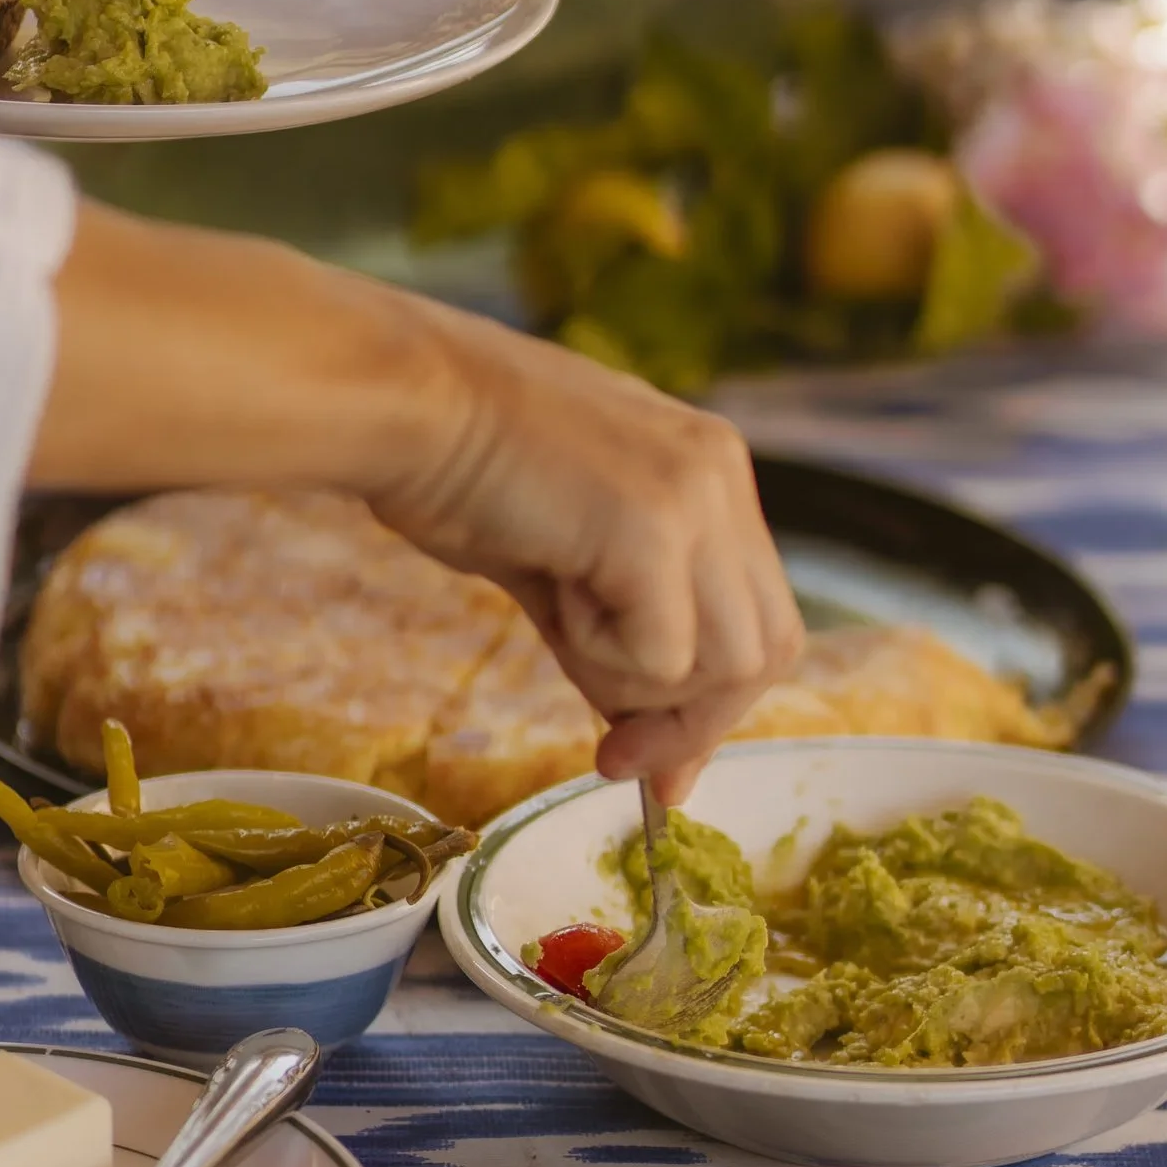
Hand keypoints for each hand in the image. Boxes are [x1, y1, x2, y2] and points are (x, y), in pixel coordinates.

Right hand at [36, 203, 803, 805]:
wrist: (396, 401)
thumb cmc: (453, 472)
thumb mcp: (565, 566)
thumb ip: (625, 645)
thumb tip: (658, 765)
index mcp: (710, 467)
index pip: (760, 617)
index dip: (713, 703)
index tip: (649, 758)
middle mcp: (722, 473)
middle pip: (769, 650)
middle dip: (694, 721)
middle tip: (615, 752)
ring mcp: (698, 495)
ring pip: (730, 665)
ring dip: (643, 687)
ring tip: (564, 626)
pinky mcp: (656, 528)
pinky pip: (666, 658)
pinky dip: (604, 659)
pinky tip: (551, 592)